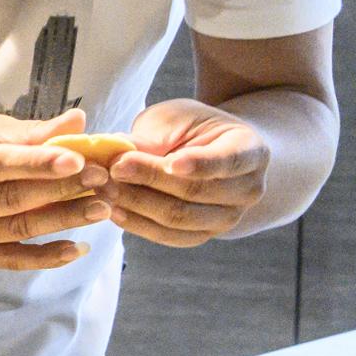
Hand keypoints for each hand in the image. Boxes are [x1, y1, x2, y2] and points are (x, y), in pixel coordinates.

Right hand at [0, 108, 107, 270]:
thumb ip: (29, 131)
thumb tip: (78, 120)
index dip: (39, 164)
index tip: (80, 160)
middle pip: (10, 200)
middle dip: (61, 190)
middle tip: (102, 180)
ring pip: (16, 229)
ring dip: (63, 220)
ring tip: (102, 208)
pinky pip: (11, 260)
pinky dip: (46, 257)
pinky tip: (77, 248)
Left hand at [104, 100, 270, 247]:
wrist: (211, 151)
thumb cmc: (193, 129)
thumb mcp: (178, 119)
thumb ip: (155, 137)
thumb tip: (116, 154)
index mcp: (251, 151)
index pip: (228, 160)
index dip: (200, 164)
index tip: (170, 162)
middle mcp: (248, 190)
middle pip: (196, 192)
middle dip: (149, 180)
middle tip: (111, 169)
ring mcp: (228, 218)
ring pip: (180, 219)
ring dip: (137, 204)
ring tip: (104, 189)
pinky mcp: (203, 235)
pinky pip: (170, 236)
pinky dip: (139, 224)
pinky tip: (114, 211)